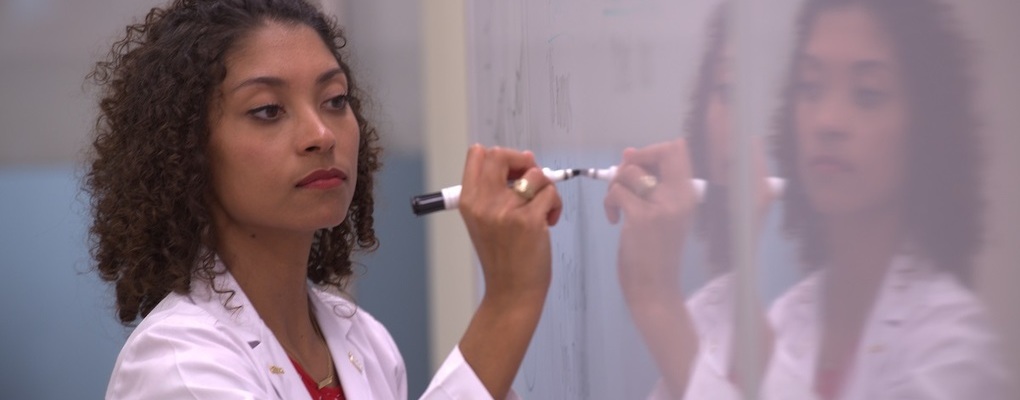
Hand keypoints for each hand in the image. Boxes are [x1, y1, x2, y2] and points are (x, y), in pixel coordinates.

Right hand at [458, 144, 562, 303]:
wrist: (511, 291)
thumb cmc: (503, 256)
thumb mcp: (485, 220)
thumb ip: (498, 190)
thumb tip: (528, 158)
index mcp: (469, 201)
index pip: (477, 154)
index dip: (501, 156)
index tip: (513, 170)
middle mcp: (484, 203)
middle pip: (502, 154)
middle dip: (523, 161)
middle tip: (531, 182)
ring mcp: (507, 211)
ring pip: (535, 174)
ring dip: (545, 188)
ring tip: (541, 210)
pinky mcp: (530, 221)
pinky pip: (551, 194)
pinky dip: (555, 206)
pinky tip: (549, 222)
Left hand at [604, 139, 697, 304]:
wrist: (655, 289)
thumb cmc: (657, 252)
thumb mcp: (660, 213)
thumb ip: (649, 182)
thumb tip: (628, 152)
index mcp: (689, 194)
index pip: (679, 149)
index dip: (653, 150)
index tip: (639, 167)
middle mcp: (681, 196)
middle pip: (662, 151)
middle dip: (634, 161)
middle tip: (624, 183)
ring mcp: (663, 206)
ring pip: (630, 170)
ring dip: (615, 184)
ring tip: (617, 205)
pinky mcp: (642, 218)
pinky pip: (617, 191)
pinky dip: (609, 202)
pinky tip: (614, 220)